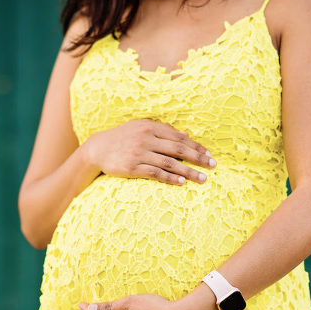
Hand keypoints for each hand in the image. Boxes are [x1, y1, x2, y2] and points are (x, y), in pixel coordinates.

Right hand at [81, 119, 216, 185]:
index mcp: (151, 126)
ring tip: (202, 179)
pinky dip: (170, 178)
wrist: (98, 149)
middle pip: (179, 149)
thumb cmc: (123, 138)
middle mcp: (146, 138)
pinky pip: (155, 173)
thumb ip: (164, 131)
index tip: (209, 156)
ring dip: (188, 172)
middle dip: (198, 159)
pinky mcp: (132, 167)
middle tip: (213, 166)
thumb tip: (187, 134)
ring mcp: (139, 153)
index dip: (196, 147)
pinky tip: (181, 183)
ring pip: (170, 163)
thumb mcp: (142, 128)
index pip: (180, 138)